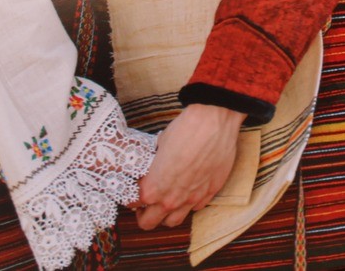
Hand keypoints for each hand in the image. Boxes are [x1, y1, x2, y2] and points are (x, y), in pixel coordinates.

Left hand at [134, 103, 243, 229]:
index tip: (132, 193)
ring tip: (163, 204)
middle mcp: (171, 199)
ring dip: (165, 216)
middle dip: (143, 215)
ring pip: (173, 221)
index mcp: (153, 187)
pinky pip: (194, 209)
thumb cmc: (184, 130)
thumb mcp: (159, 144)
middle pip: (149, 222)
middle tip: (143, 206)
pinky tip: (186, 192)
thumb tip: (154, 162)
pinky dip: (187, 205)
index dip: (130, 199)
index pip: (134, 204)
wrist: (214, 123)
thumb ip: (154, 163)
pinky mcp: (209, 193)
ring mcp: (192, 199)